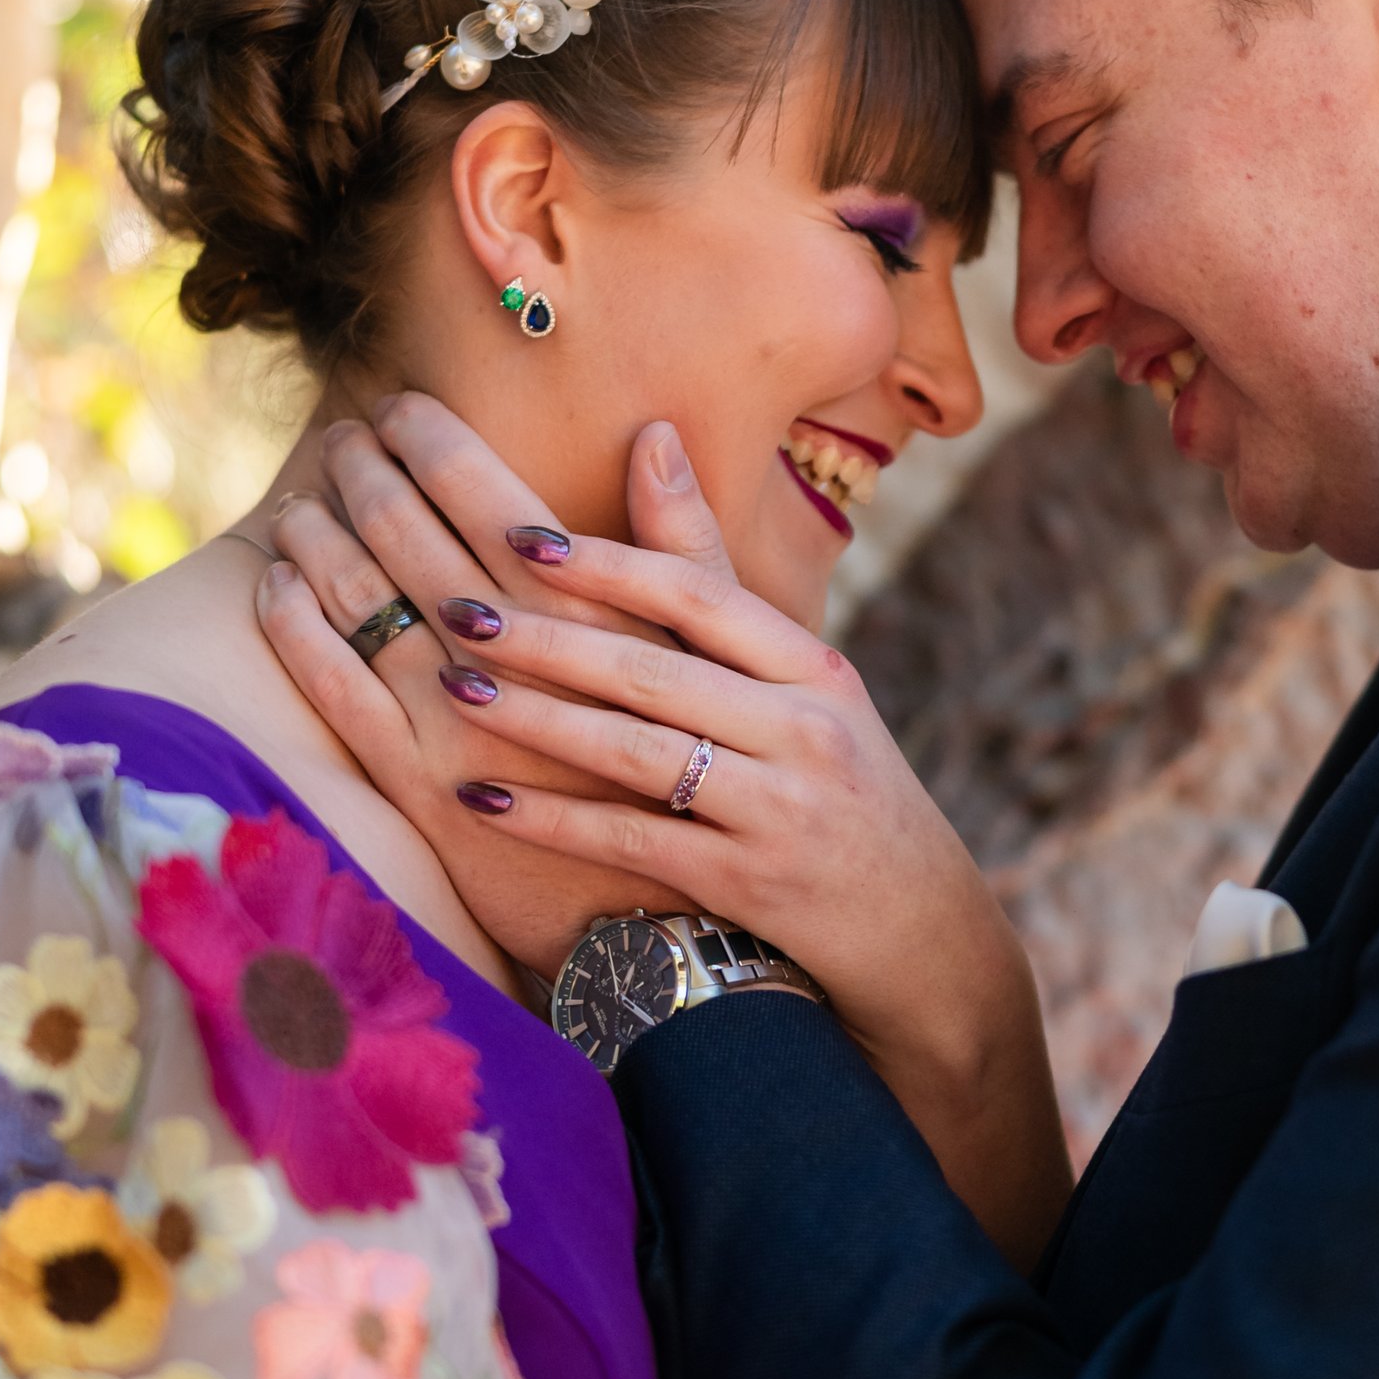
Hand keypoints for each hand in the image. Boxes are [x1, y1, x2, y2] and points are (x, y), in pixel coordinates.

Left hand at [255, 396, 1072, 1263]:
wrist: (925, 940)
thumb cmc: (841, 797)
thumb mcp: (804, 691)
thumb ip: (716, 584)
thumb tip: (652, 438)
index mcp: (815, 669)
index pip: (703, 595)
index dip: (609, 563)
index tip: (519, 534)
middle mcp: (805, 728)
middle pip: (657, 668)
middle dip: (546, 637)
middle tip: (453, 606)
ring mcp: (781, 809)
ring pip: (639, 752)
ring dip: (537, 720)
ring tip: (453, 689)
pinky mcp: (751, 886)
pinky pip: (633, 843)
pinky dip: (553, 821)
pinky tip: (482, 801)